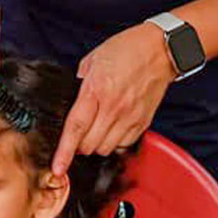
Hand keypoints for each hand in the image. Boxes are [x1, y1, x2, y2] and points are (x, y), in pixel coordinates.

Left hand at [52, 24, 176, 175]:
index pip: (76, 127)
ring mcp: (130, 117)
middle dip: (78, 145)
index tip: (57, 167)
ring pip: (105, 149)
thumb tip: (72, 101)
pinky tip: (112, 127)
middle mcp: (114, 108)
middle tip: (78, 133)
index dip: (64, 151)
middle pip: (89, 145)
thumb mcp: (93, 59)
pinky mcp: (143, 123)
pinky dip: (113, 142)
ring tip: (96, 128)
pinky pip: (123, 145)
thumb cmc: (127, 50)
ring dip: (95, 144)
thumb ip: (80, 83)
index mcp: (97, 90)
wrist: (160, 50)